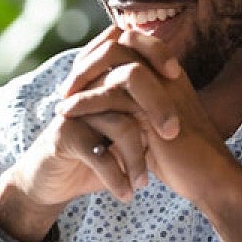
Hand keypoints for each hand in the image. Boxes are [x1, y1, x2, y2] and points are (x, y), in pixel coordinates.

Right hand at [0, 27, 180, 240]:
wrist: (53, 181)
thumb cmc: (96, 154)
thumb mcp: (124, 133)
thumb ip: (145, 113)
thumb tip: (188, 105)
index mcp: (104, 81)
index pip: (131, 47)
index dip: (156, 51)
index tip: (177, 74)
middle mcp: (89, 89)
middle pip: (129, 79)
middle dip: (158, 107)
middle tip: (172, 134)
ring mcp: (75, 110)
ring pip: (120, 123)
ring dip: (137, 158)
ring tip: (144, 183)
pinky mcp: (64, 135)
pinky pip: (99, 153)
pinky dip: (117, 177)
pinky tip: (126, 194)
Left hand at [56, 29, 241, 208]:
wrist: (208, 179)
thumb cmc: (181, 157)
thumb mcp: (152, 124)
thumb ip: (133, 106)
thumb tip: (103, 98)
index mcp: (168, 72)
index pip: (130, 41)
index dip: (100, 53)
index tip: (79, 76)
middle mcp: (166, 72)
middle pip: (120, 41)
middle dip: (88, 60)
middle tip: (67, 86)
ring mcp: (162, 86)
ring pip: (114, 61)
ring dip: (82, 77)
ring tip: (62, 100)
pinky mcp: (155, 108)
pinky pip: (112, 93)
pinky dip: (85, 101)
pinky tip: (67, 112)